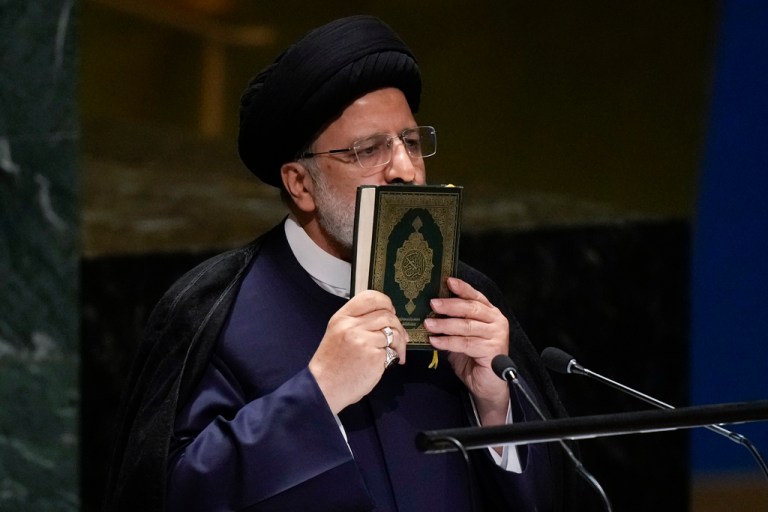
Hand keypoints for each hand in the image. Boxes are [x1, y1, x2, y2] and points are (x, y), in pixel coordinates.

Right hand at [309, 290, 406, 413]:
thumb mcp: (338, 333)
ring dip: (400, 343)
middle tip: (400, 336)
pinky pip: (392, 350)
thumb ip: (358, 322)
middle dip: (398, 326)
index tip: (391, 312)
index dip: (386, 302)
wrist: (324, 388)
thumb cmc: (332, 364)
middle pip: (386, 314)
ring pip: (393, 332)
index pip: (370, 297)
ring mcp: (363, 340)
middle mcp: (352, 326)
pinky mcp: (373, 356)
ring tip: (397, 353)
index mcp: (342, 318)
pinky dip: (394, 356)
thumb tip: (386, 316)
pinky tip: (389, 363)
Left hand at [424, 277, 509, 426]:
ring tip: (428, 324)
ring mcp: (497, 335)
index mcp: (490, 313)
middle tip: (432, 304)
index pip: (475, 296)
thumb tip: (431, 310)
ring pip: (467, 326)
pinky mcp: (493, 350)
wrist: (486, 385)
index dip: (462, 288)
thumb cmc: (472, 358)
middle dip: (450, 305)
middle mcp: (496, 321)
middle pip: (471, 308)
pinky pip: (466, 343)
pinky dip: (448, 342)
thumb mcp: (461, 336)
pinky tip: (435, 341)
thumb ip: (453, 322)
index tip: (447, 281)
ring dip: (445, 325)